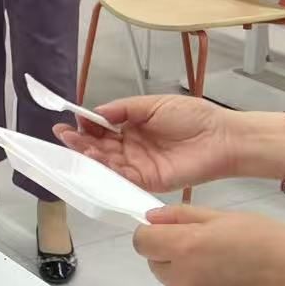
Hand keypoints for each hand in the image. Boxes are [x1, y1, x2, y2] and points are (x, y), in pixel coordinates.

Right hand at [53, 95, 245, 192]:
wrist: (221, 138)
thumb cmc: (192, 116)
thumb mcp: (154, 104)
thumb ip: (124, 108)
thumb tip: (95, 112)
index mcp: (133, 126)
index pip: (102, 128)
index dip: (86, 126)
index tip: (70, 121)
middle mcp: (132, 147)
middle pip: (100, 146)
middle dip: (81, 141)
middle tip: (64, 135)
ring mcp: (138, 165)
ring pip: (107, 162)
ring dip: (90, 155)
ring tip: (75, 145)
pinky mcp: (147, 181)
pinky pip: (122, 178)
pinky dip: (107, 171)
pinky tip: (95, 161)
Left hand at [132, 206, 284, 285]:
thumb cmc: (273, 242)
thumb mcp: (228, 218)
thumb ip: (183, 217)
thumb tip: (149, 219)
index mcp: (187, 249)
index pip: (142, 242)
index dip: (155, 234)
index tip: (174, 232)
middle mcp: (183, 282)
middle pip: (157, 266)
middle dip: (173, 255)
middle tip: (210, 250)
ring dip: (188, 277)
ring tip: (227, 271)